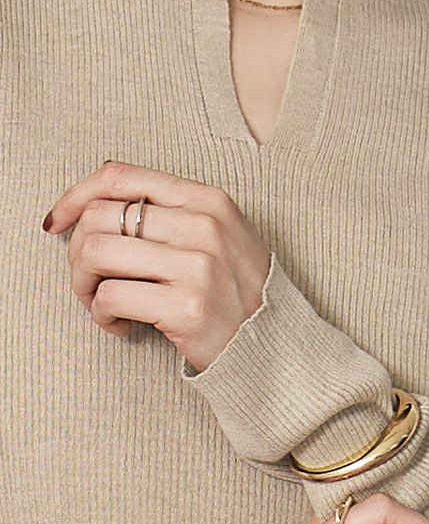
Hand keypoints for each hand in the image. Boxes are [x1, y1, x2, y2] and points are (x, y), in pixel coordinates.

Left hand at [41, 160, 270, 372]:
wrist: (275, 347)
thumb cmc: (237, 291)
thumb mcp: (219, 234)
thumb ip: (169, 211)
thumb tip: (94, 202)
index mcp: (208, 201)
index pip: (121, 176)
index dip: (75, 195)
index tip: (57, 222)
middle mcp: (204, 227)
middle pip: (99, 217)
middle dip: (77, 252)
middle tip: (89, 280)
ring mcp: (198, 267)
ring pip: (96, 253)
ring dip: (84, 284)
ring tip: (102, 302)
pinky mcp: (187, 308)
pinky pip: (110, 298)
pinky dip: (102, 315)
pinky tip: (122, 324)